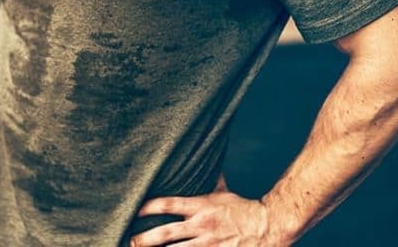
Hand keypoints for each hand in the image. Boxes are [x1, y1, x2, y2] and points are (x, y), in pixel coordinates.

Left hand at [131, 187, 283, 246]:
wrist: (269, 226)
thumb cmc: (244, 209)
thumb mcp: (224, 192)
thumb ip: (211, 180)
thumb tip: (206, 159)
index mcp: (200, 207)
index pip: (167, 204)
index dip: (147, 207)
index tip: (132, 211)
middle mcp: (201, 226)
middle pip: (164, 233)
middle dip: (143, 239)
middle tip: (127, 241)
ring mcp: (208, 245)